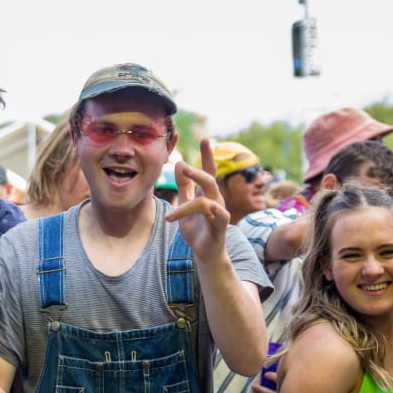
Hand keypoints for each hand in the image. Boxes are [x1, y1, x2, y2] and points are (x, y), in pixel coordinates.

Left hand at [165, 139, 229, 262]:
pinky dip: (217, 212)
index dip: (207, 156)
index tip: (205, 139)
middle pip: (209, 180)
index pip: (208, 171)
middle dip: (198, 172)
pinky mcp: (220, 227)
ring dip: (186, 207)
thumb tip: (179, 163)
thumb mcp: (185, 203)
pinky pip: (222, 216)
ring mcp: (219, 213)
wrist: (204, 252)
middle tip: (184, 167)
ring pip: (207, 201)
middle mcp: (215, 199)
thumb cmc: (196, 227)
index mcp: (206, 193)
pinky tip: (211, 208)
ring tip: (170, 216)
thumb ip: (183, 185)